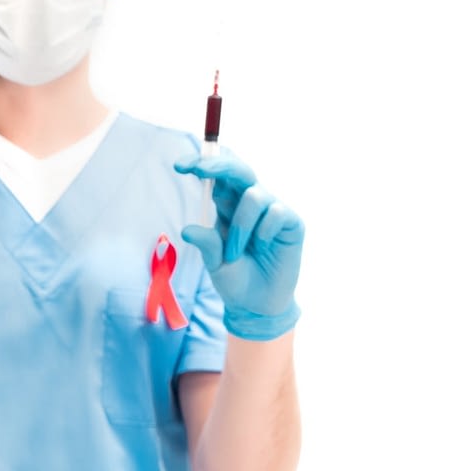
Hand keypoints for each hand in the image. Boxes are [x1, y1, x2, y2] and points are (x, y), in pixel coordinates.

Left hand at [174, 150, 304, 339]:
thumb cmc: (235, 279)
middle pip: (238, 171)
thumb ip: (207, 244)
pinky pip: (275, 212)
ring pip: (254, 195)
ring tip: (233, 253)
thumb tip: (188, 229)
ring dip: (239, 225)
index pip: (217, 178)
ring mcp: (272, 210)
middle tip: (198, 169)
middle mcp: (249, 203)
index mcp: (227, 207)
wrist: (257, 305)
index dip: (202, 165)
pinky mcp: (291, 222)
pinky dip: (262, 232)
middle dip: (218, 166)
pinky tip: (263, 248)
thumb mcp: (214, 263)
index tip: (180, 165)